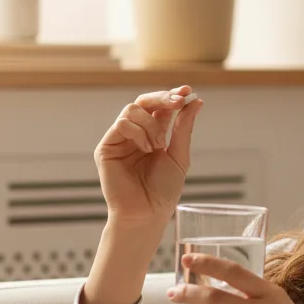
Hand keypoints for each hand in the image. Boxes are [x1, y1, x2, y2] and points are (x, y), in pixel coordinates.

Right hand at [94, 86, 204, 226]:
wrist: (147, 213)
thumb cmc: (162, 191)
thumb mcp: (179, 156)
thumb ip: (184, 128)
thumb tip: (196, 102)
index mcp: (153, 134)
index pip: (161, 107)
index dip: (173, 96)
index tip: (187, 91)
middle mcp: (136, 134)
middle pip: (145, 101)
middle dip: (163, 98)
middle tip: (178, 101)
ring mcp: (120, 140)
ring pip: (132, 109)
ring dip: (151, 123)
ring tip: (159, 145)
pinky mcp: (106, 147)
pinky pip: (121, 124)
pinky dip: (138, 132)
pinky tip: (146, 149)